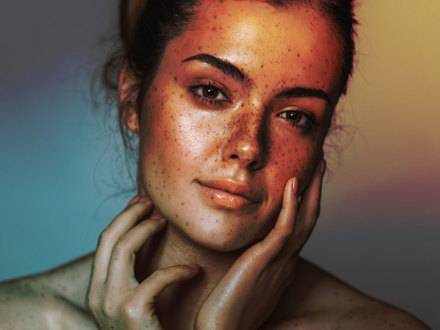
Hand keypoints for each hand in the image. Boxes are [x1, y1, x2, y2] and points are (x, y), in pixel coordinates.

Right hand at [86, 197, 198, 329]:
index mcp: (97, 290)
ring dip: (147, 229)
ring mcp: (110, 304)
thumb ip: (136, 277)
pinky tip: (193, 271)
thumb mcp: (136, 302)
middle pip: (109, 238)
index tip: (142, 203)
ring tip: (167, 222)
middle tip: (154, 204)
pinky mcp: (130, 314)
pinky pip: (155, 278)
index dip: (123, 218)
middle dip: (131, 215)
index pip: (104, 243)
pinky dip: (177, 270)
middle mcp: (97, 295)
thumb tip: (148, 241)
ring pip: (123, 248)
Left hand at [194, 160, 325, 329]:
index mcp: (282, 266)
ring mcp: (278, 262)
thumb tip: (251, 255)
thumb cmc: (228, 310)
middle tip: (321, 167)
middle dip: (316, 192)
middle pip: (308, 221)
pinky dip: (290, 206)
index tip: (307, 183)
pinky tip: (293, 185)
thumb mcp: (246, 282)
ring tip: (317, 167)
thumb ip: (254, 266)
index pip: (299, 229)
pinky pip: (283, 230)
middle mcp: (286, 262)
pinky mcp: (264, 261)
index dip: (306, 205)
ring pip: (303, 221)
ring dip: (311, 192)